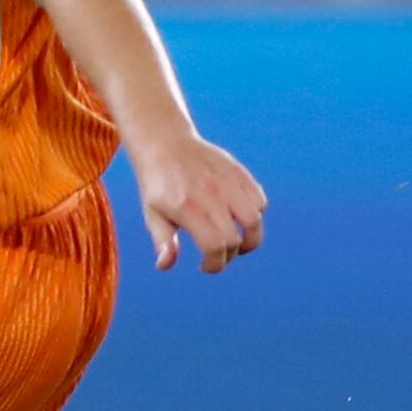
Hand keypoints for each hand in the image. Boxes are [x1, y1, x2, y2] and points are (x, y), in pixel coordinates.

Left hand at [130, 131, 265, 272]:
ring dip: (250, 237)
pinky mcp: (239, 173)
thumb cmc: (157, 184)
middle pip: (236, 238)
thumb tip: (165, 265)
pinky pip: (259, 200)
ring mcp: (228, 183)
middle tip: (219, 254)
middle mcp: (212, 196)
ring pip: (255, 219)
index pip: (215, 246)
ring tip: (237, 242)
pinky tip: (238, 218)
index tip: (206, 266)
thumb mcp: (152, 213)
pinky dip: (255, 214)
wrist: (165, 144)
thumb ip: (163, 241)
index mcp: (188, 208)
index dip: (215, 264)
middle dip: (230, 254)